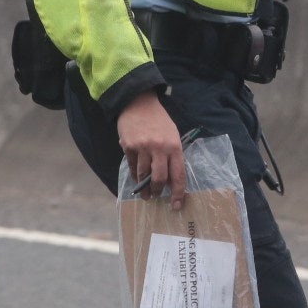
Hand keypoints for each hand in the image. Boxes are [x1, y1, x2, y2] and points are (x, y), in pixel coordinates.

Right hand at [116, 91, 184, 209]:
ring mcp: (143, 148)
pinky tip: (136, 180)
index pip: (178, 175)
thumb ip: (173, 155)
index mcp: (174, 147)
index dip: (178, 193)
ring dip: (145, 188)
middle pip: (159, 179)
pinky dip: (135, 176)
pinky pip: (132, 167)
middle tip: (157, 196)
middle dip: (158, 191)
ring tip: (146, 194)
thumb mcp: (172, 135)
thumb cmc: (159, 121)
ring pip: (144, 175)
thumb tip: (171, 179)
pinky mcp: (129, 146)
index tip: (176, 205)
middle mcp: (159, 148)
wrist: (138, 103)